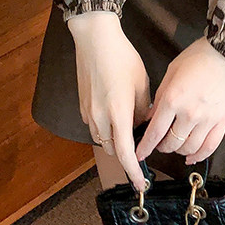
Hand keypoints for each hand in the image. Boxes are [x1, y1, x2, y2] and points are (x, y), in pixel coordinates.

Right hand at [67, 11, 151, 190]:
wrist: (95, 39)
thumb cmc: (122, 58)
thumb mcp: (142, 83)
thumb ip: (142, 109)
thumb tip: (142, 123)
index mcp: (118, 114)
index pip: (125, 154)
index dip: (133, 172)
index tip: (141, 185)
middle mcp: (100, 118)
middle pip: (113, 149)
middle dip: (126, 152)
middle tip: (140, 143)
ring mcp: (88, 112)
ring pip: (103, 138)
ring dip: (116, 138)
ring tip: (129, 123)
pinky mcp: (82, 105)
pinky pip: (95, 125)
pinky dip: (106, 125)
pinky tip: (115, 110)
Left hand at [134, 36, 224, 164]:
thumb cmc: (200, 56)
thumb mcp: (172, 71)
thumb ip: (161, 96)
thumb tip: (153, 116)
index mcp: (173, 99)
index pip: (155, 132)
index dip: (145, 146)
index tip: (139, 153)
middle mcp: (189, 113)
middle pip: (171, 143)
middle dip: (161, 146)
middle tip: (159, 144)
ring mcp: (207, 119)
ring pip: (189, 148)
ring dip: (179, 151)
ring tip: (175, 146)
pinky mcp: (222, 122)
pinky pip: (210, 147)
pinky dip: (199, 156)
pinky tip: (192, 157)